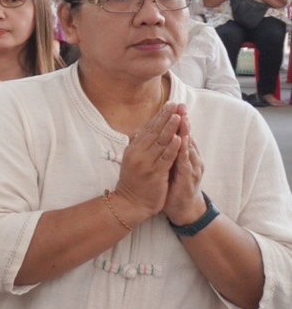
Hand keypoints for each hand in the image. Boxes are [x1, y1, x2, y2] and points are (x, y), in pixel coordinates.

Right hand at [113, 103, 183, 218]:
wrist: (130, 203)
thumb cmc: (134, 182)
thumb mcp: (133, 160)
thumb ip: (139, 145)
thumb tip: (143, 131)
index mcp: (133, 148)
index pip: (148, 128)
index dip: (159, 116)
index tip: (169, 105)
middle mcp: (138, 153)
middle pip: (154, 131)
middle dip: (166, 117)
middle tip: (175, 104)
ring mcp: (145, 163)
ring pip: (160, 142)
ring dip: (170, 128)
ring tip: (179, 116)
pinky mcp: (154, 173)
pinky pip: (165, 158)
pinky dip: (172, 148)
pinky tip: (179, 138)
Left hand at [163, 109, 205, 224]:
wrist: (183, 208)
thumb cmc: (174, 185)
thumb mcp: (168, 164)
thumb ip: (165, 150)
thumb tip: (155, 135)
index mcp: (184, 154)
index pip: (181, 134)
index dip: (177, 119)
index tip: (172, 104)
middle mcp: (190, 159)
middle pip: (187, 136)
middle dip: (183, 121)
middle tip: (180, 105)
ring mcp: (192, 168)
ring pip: (189, 147)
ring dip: (186, 133)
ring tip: (183, 118)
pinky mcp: (188, 179)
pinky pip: (186, 164)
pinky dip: (184, 153)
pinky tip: (182, 143)